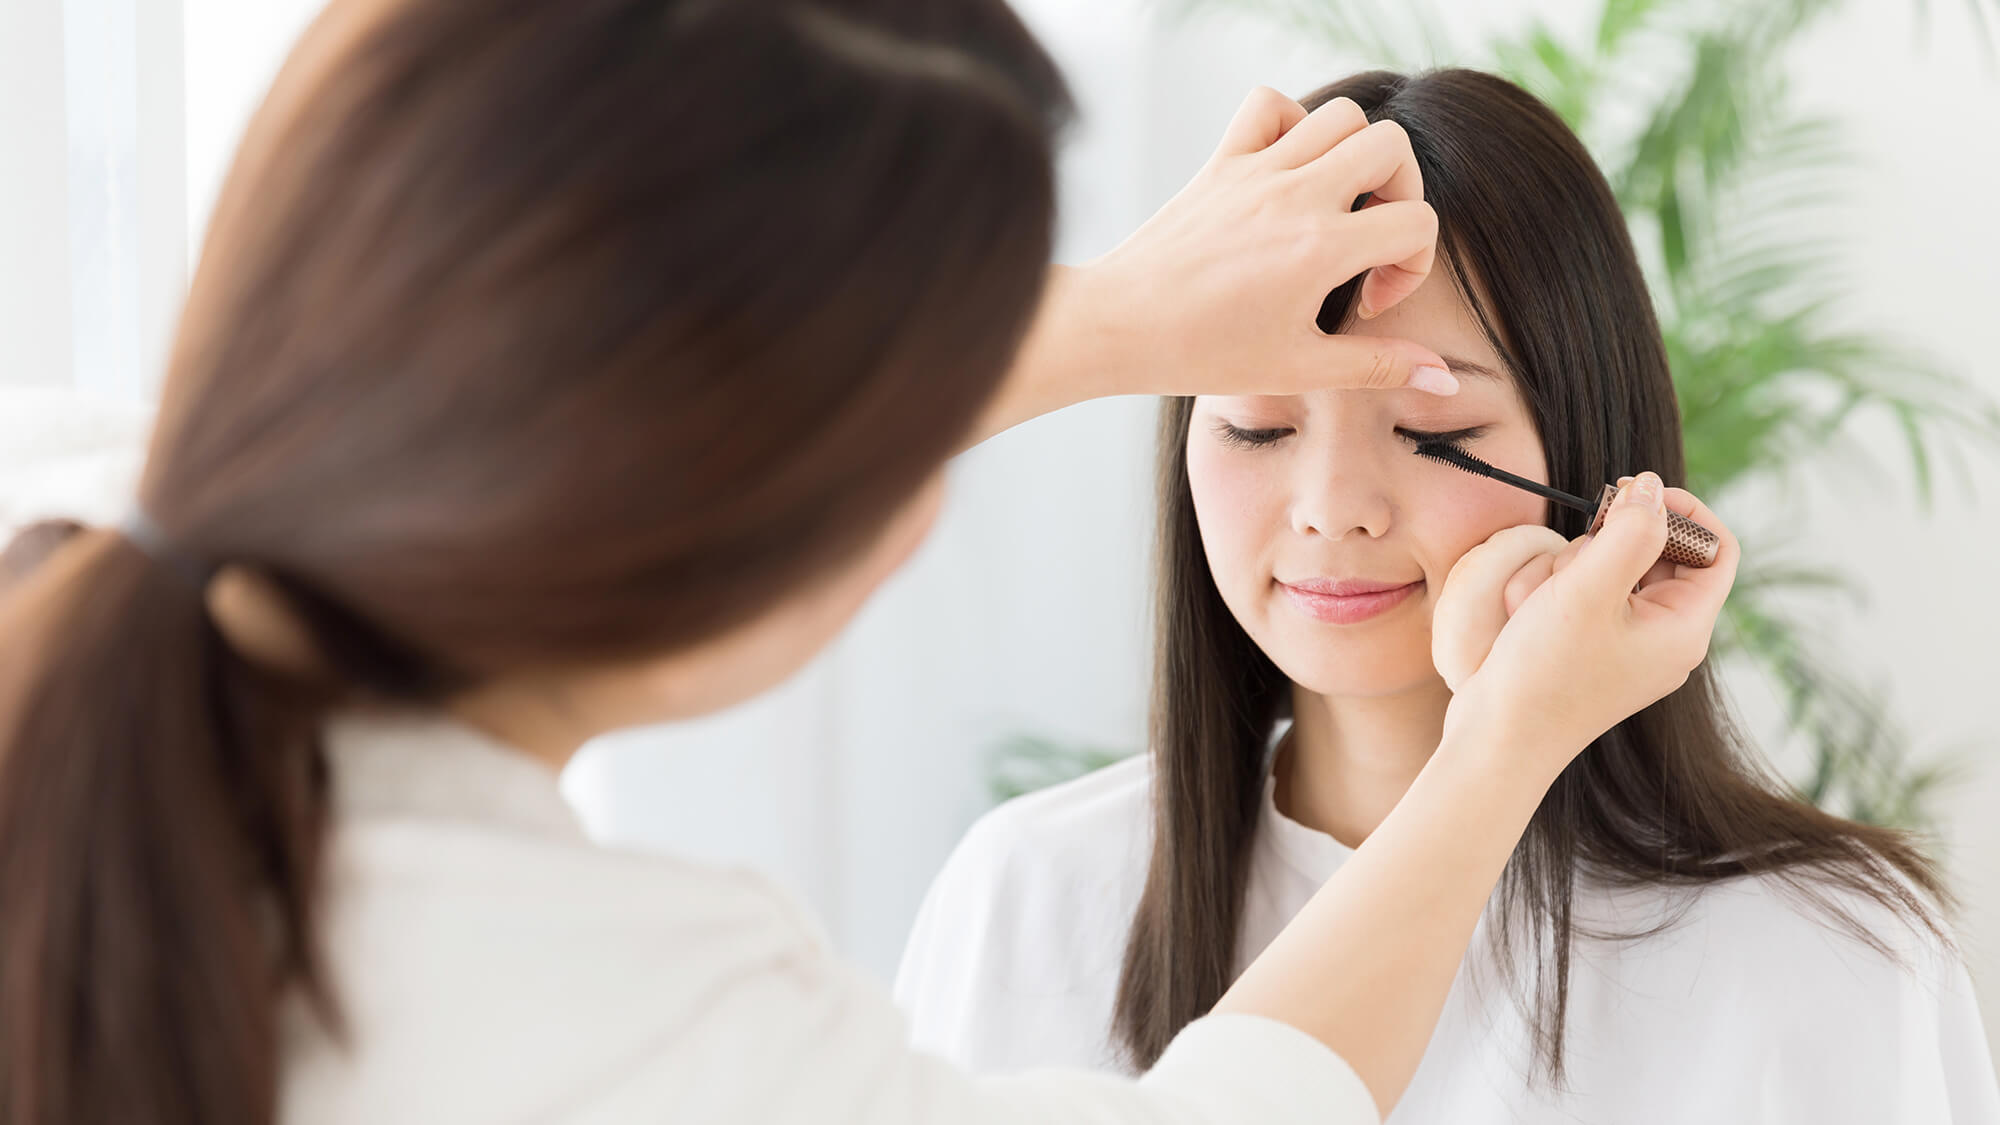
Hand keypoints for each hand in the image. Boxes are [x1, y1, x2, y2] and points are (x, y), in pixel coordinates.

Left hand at [971, 87, 1460, 446]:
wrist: (1116, 327)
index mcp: (1321, 248)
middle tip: (1369, 238)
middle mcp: (1294, 196)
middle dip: (1400, 191)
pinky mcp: (1220, 162)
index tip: (1369, 300)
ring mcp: (1255, 171)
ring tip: (1335, 204)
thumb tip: (1444, 378)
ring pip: (1339, 115)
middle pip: (1391, 144)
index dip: (1412, 264)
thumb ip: (1378, 366)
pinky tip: (1285, 172)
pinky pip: (1267, 104)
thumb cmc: (1200, 354)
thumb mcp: (1298, 369)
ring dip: (1355, 153)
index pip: (1416, 221)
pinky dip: (1290, 122)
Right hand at [1430, 473, 1739, 779]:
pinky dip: (1552, 591)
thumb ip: (1629, 532)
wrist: (1495, 741)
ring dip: (1567, 568)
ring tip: (1536, 600)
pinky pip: (1580, 594)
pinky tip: (1525, 615)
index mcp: (1684, 628)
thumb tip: (1650, 487)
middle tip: (1575, 551)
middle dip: (1606, 543)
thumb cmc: (1545, 674)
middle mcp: (1663, 636)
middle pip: (1656, 553)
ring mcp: (1624, 643)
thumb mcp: (1588, 592)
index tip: (1634, 492)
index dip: (1684, 510)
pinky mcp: (1588, 647)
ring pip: (1608, 568)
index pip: (1716, 548)